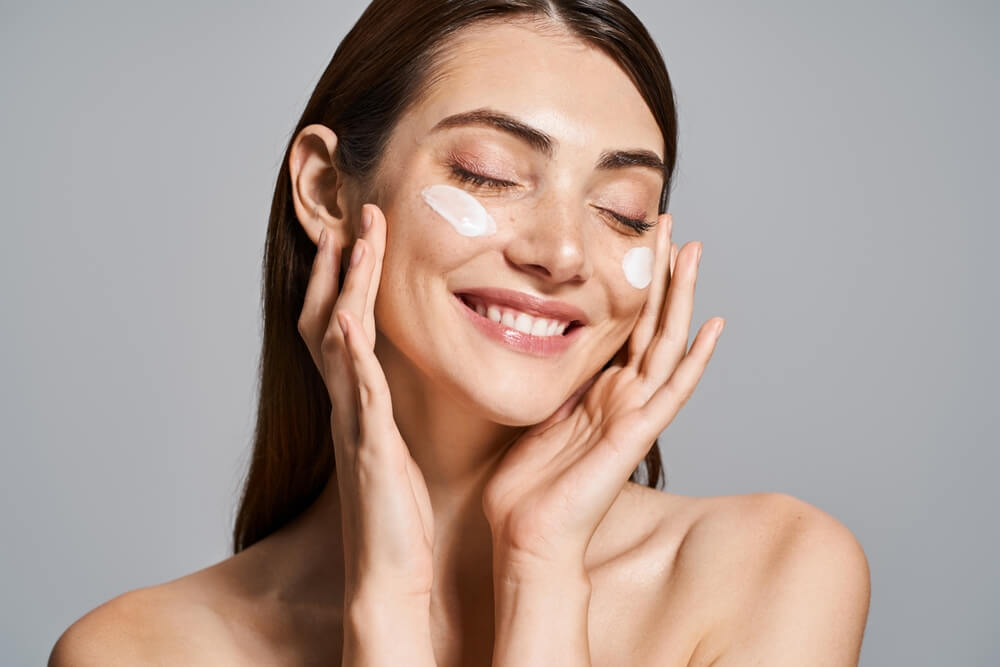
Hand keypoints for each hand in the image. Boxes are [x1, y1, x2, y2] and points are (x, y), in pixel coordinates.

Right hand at [297, 203, 434, 600]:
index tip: (358, 236)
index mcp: (358, 404)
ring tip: (356, 242)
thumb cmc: (399, 515)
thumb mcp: (397, 449)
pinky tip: (352, 322)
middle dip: (340, 267)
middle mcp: (347, 406)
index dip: (345, 281)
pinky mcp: (368, 449)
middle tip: (355, 217)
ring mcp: (353, 424)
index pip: (341, 328)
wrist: (388, 572)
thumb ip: (395, 412)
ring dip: (346, 289)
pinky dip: (351, 356)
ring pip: (337, 342)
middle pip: (327, 319)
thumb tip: (408, 383)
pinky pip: (356, 393)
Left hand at [482, 214, 724, 570]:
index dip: (634, 283)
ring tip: (693, 251)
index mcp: (598, 392)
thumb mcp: (535, 415)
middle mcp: (622, 398)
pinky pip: (671, 390)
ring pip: (666, 343)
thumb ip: (551, 383)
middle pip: (651, 323)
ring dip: (680, 297)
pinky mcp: (636, 435)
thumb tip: (533, 344)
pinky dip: (695, 359)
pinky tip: (713, 326)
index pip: (624, 326)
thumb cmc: (526, 487)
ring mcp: (634, 415)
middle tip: (668, 224)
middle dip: (660, 273)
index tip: (636, 239)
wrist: (526, 535)